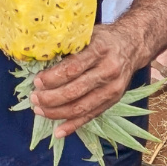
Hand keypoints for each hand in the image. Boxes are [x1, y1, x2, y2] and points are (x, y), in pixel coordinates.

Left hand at [30, 24, 140, 138]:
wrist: (132, 46)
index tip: (37, 81)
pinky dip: (73, 126)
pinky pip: (91, 116)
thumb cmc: (104, 39)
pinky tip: (58, 131)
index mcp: (100, 50)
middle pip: (75, 91)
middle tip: (34, 97)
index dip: (52, 78)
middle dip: (50, 98)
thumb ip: (68, 45)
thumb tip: (39, 57)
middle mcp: (108, 71)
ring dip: (57, 112)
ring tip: (39, 110)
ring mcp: (112, 89)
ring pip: (81, 107)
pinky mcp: (113, 101)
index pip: (72, 68)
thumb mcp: (88, 34)